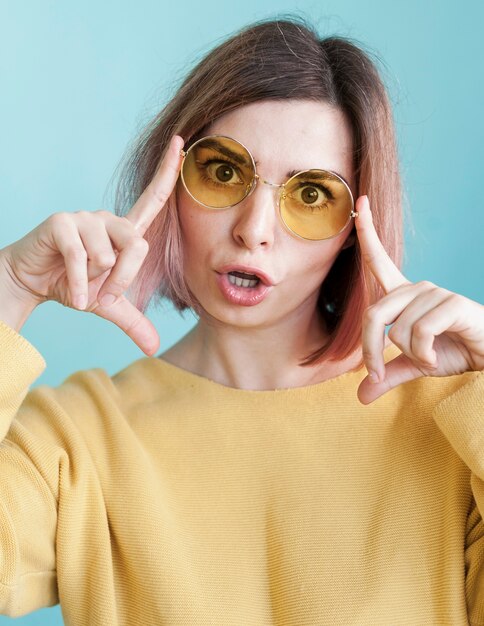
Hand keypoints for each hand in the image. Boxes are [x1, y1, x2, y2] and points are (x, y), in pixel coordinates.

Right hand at [1, 134, 184, 355]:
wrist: (33, 286)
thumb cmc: (74, 286)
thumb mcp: (108, 305)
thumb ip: (133, 321)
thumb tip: (155, 348)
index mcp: (123, 232)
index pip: (151, 199)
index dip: (167, 173)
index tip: (181, 141)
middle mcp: (107, 219)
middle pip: (138, 245)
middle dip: (124, 279)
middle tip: (106, 294)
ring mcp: (83, 218)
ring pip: (110, 253)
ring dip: (98, 282)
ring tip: (82, 286)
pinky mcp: (61, 223)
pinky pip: (83, 257)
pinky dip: (80, 285)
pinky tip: (71, 295)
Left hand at [354, 195, 483, 404]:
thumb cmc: (452, 351)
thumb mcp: (414, 365)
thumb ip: (387, 376)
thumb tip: (360, 397)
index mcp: (404, 295)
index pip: (379, 260)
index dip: (368, 232)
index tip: (360, 201)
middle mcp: (417, 288)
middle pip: (373, 313)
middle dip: (369, 351)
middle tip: (376, 375)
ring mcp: (435, 293)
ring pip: (397, 329)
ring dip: (408, 356)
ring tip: (428, 360)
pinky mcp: (452, 304)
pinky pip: (419, 333)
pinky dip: (424, 355)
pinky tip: (439, 358)